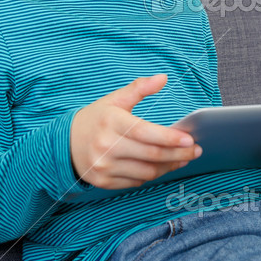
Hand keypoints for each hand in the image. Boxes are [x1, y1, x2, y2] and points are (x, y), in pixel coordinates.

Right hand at [69, 74, 201, 189]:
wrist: (64, 144)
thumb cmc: (96, 119)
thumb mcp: (114, 100)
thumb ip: (139, 88)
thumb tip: (163, 78)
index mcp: (111, 123)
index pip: (146, 133)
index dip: (171, 138)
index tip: (190, 139)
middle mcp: (106, 147)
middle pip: (151, 155)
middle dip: (178, 154)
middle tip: (195, 151)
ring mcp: (104, 167)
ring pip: (147, 172)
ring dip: (169, 167)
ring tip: (182, 159)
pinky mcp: (104, 182)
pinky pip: (136, 182)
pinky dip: (152, 175)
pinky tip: (162, 166)